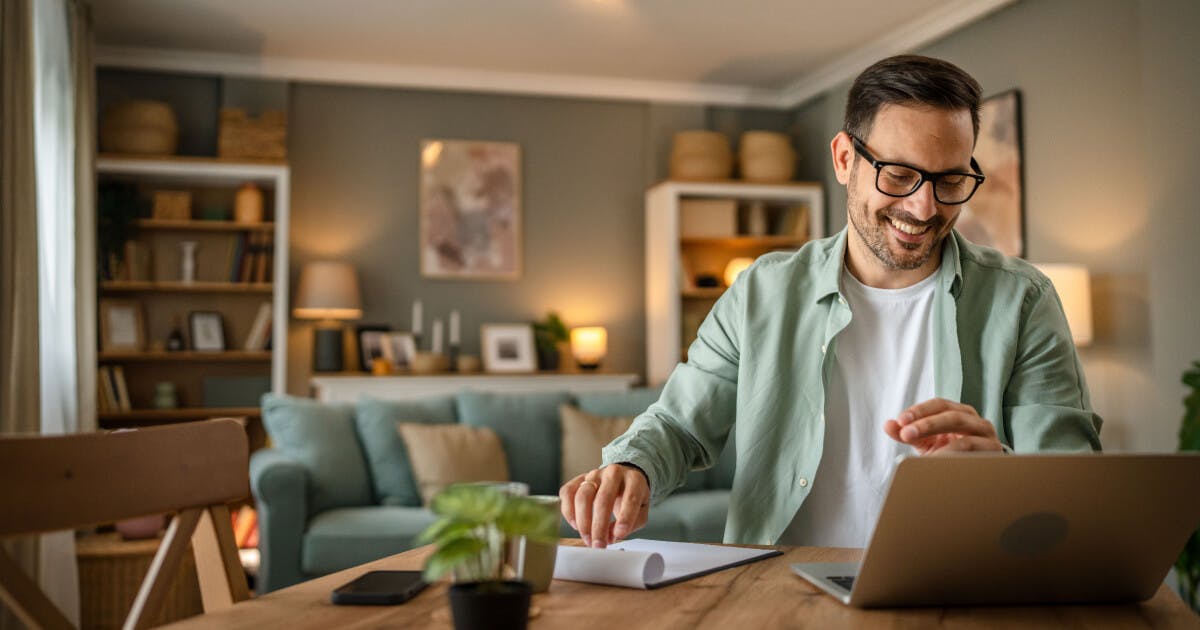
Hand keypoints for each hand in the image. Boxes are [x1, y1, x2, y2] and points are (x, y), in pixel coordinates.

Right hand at [559, 464, 649, 548]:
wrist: (623, 476)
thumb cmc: (632, 496)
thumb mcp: (641, 510)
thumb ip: (631, 523)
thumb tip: (610, 536)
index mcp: (634, 480)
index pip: (630, 497)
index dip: (625, 517)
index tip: (620, 534)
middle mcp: (613, 474)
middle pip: (603, 499)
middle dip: (599, 526)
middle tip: (598, 544)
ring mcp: (594, 475)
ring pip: (582, 496)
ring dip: (583, 522)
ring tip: (588, 538)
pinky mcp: (579, 478)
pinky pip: (567, 492)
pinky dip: (568, 511)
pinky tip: (575, 524)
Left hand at [883, 398, 1004, 453]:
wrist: (977, 475)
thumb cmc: (949, 454)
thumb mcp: (926, 442)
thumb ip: (907, 433)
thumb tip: (888, 425)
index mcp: (958, 412)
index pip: (939, 405)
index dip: (919, 411)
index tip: (900, 421)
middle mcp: (975, 421)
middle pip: (952, 415)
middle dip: (926, 424)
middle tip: (906, 434)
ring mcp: (987, 438)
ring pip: (964, 435)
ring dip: (942, 444)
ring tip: (921, 453)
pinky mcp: (994, 455)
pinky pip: (974, 454)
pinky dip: (955, 458)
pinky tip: (939, 464)